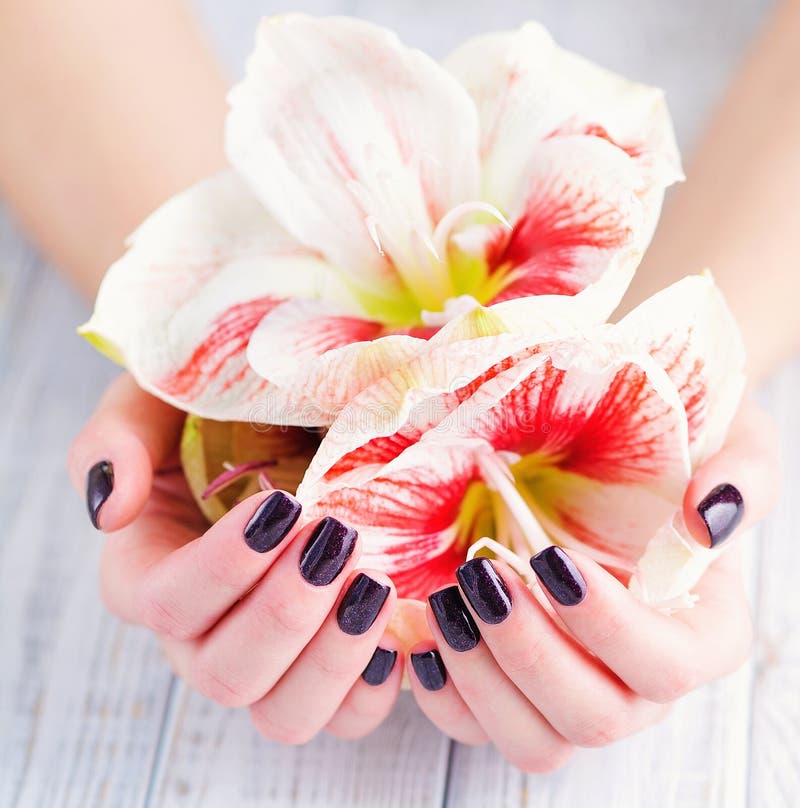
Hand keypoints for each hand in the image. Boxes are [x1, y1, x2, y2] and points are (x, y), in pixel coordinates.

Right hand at [68, 374, 402, 742]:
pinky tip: (395, 633)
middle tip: (337, 538)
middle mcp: (201, 633)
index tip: (284, 504)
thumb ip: (117, 439)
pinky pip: (344, 717)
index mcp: (148, 572)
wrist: (285, 426)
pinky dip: (371, 691)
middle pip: (226, 674)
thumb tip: (111, 510)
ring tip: (374, 586)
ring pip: (283, 714)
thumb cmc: (217, 410)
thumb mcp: (161, 399)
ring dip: (332, 658)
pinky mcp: (324, 664)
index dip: (224, 565)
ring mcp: (266, 656)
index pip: (165, 602)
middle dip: (286, 612)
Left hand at [408, 397, 780, 770]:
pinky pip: (477, 728)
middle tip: (481, 579)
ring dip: (482, 680)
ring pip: (536, 741)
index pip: (667, 666)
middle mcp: (637, 680)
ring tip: (446, 606)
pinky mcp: (515, 692)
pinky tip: (419, 640)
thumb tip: (711, 514)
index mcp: (698, 632)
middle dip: (530, 653)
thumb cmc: (663, 458)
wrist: (600, 467)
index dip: (608, 627)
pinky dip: (443, 696)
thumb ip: (742, 473)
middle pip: (594, 717)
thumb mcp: (724, 441)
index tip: (551, 560)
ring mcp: (573, 692)